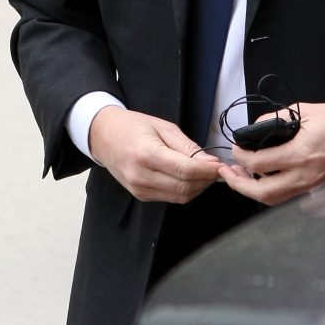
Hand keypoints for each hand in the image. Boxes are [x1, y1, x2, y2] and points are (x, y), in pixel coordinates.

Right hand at [89, 106, 222, 202]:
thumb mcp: (163, 127)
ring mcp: (140, 189)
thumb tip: (210, 163)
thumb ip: (188, 147)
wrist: (104, 136)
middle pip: (185, 187)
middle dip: (206, 180)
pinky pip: (171, 198)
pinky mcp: (141, 195)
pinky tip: (190, 177)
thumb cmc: (133, 126)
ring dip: (199, 187)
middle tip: (217, 168)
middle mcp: (141, 176)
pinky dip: (186, 190)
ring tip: (206, 172)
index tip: (220, 166)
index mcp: (146, 154)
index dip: (207, 171)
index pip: (185, 170)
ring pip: (180, 197)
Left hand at [217, 99, 324, 205]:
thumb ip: (276, 119)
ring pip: (273, 200)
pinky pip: (286, 195)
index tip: (234, 148)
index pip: (259, 164)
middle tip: (226, 172)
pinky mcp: (315, 187)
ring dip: (252, 191)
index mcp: (300, 153)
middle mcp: (304, 174)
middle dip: (238, 184)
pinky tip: (262, 177)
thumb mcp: (304, 111)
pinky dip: (269, 190)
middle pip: (262, 193)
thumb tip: (255, 128)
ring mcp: (311, 184)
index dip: (240, 157)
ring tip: (239, 177)